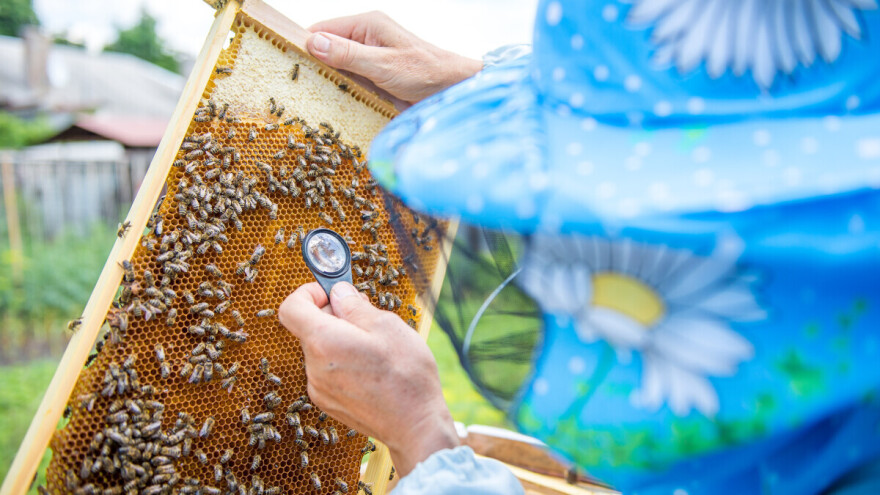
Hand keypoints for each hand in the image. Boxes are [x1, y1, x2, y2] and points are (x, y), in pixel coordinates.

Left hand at [279, 281, 459, 475]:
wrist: (415, 426)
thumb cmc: (406, 376)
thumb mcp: (387, 326)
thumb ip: (355, 306)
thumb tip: (338, 293)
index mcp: (324, 342)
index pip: (291, 308)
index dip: (308, 293)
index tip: (330, 293)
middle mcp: (314, 367)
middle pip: (309, 328)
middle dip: (333, 316)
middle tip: (366, 316)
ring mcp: (319, 388)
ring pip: (321, 350)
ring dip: (341, 339)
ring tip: (375, 347)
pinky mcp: (328, 403)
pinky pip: (328, 371)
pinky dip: (343, 361)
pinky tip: (371, 367)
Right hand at [306, 11, 482, 105]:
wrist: (453, 92)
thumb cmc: (426, 73)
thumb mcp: (383, 65)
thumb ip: (349, 55)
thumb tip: (314, 43)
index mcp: (368, 26)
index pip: (323, 30)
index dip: (304, 45)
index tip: (286, 63)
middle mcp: (366, 40)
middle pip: (327, 50)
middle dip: (313, 66)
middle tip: (294, 86)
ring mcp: (369, 61)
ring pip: (336, 69)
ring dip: (326, 82)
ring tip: (307, 97)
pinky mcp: (374, 80)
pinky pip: (350, 83)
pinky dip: (341, 93)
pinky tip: (330, 104)